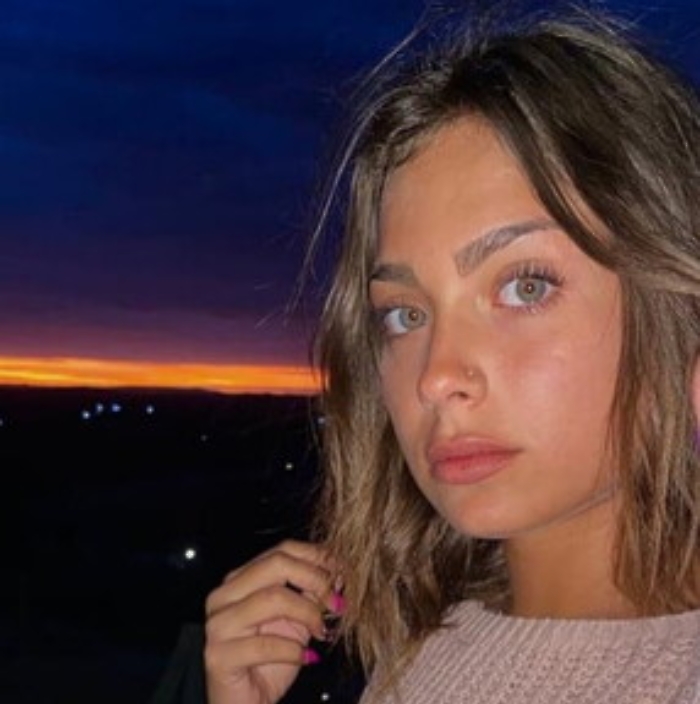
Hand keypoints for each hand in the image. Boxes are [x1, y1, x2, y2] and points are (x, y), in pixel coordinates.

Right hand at [204, 540, 343, 703]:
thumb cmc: (270, 662)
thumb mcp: (296, 620)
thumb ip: (311, 593)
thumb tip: (339, 570)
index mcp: (239, 579)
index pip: (281, 550)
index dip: (316, 557)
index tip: (341, 573)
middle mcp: (224, 595)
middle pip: (276, 564)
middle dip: (315, 579)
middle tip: (335, 602)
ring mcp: (218, 625)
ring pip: (272, 598)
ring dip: (308, 613)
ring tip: (321, 631)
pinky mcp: (218, 656)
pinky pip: (265, 644)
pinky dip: (293, 650)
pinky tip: (306, 658)